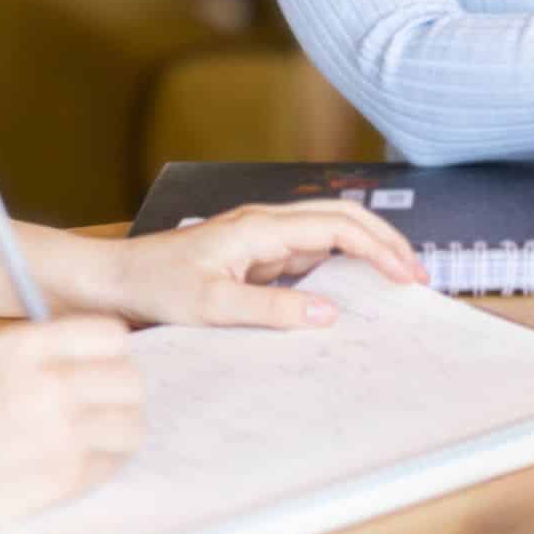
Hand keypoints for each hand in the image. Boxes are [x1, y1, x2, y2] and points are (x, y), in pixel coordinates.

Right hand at [0, 315, 142, 533]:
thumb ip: (35, 358)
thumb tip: (84, 362)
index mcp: (22, 345)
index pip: (110, 334)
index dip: (110, 352)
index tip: (102, 364)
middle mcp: (49, 383)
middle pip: (130, 380)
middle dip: (120, 393)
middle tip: (102, 405)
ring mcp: (62, 434)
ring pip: (132, 425)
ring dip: (117, 431)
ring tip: (91, 438)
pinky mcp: (64, 479)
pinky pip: (111, 465)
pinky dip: (102, 465)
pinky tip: (71, 463)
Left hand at [103, 199, 428, 328]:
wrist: (115, 281)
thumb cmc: (155, 287)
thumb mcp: (211, 306)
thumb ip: (270, 309)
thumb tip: (330, 313)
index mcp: (259, 227)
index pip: (337, 225)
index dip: (379, 247)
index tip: (408, 276)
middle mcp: (266, 226)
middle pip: (342, 220)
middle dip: (385, 243)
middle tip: (418, 278)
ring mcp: (262, 241)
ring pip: (329, 238)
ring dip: (366, 255)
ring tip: (399, 286)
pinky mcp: (256, 259)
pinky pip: (308, 261)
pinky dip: (339, 272)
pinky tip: (353, 297)